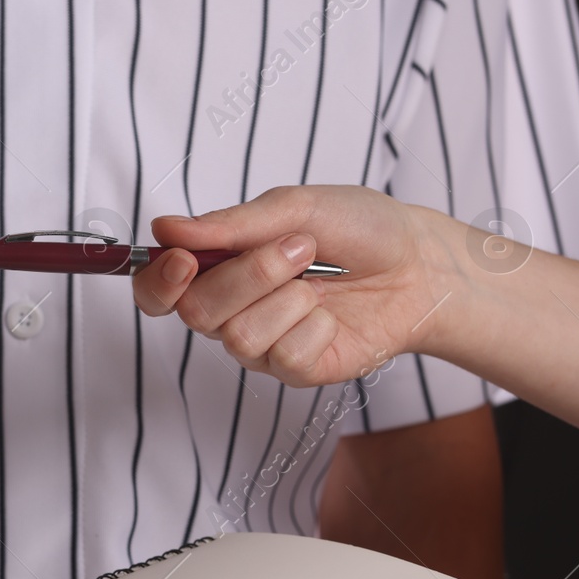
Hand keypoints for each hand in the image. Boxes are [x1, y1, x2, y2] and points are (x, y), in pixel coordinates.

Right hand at [132, 186, 458, 385]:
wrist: (421, 264)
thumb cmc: (360, 228)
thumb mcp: (294, 207)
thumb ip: (228, 224)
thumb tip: (164, 227)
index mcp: (219, 266)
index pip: (157, 289)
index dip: (158, 282)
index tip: (183, 260)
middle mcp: (231, 309)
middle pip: (197, 311)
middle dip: (251, 274)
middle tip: (300, 248)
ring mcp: (262, 343)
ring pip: (239, 336)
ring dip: (287, 297)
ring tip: (321, 278)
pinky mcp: (295, 370)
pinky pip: (284, 357)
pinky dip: (315, 328)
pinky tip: (333, 316)